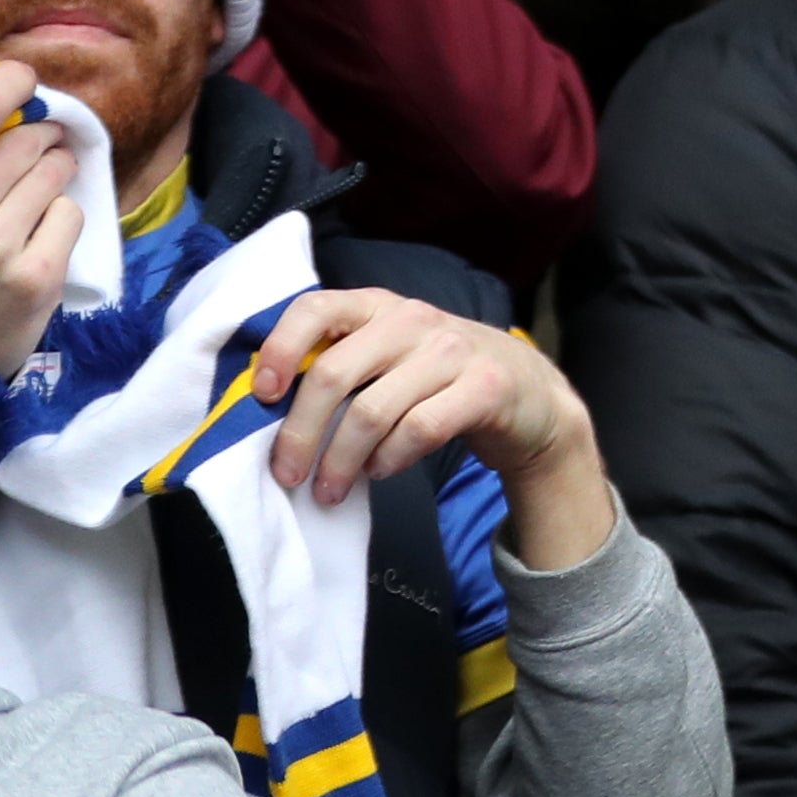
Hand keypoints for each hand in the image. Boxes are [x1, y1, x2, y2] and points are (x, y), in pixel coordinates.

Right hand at [0, 61, 80, 430]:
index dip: (10, 83)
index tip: (23, 83)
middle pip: (31, 140)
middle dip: (40, 139)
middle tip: (34, 152)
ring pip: (56, 172)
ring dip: (54, 174)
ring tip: (34, 193)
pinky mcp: (36, 275)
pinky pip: (71, 214)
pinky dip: (59, 219)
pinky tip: (36, 236)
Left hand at [250, 287, 614, 566]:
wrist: (533, 398)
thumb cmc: (440, 382)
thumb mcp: (391, 357)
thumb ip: (341, 364)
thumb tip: (263, 410)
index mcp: (380, 307)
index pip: (316, 308)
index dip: (280, 349)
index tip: (263, 397)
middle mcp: (414, 320)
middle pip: (334, 375)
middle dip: (300, 434)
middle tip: (288, 474)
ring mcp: (454, 351)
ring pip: (371, 412)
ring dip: (341, 461)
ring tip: (330, 489)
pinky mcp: (485, 386)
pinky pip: (418, 429)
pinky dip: (389, 459)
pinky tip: (382, 469)